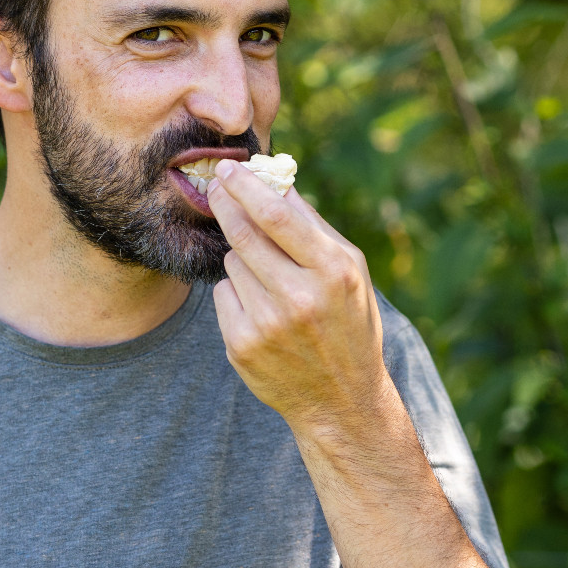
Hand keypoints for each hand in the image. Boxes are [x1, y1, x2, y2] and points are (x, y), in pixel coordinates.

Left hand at [207, 159, 395, 433]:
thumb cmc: (347, 321)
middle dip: (226, 205)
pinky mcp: (242, 345)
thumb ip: (313, 226)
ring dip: (241, 259)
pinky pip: (223, 295)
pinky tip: (260, 310)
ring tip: (270, 280)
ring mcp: (267, 324)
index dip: (246, 187)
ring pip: (232, 263)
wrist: (341, 398)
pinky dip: (236, 293)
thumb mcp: (349, 272)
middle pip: (244, 234)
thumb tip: (276, 179)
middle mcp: (299, 297)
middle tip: (217, 188)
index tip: (229, 169)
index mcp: (332, 271)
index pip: (276, 215)